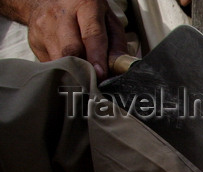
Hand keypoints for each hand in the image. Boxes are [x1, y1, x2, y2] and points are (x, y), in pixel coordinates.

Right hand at [1, 0, 127, 80]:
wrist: (48, 2)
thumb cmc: (85, 13)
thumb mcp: (107, 20)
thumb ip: (116, 44)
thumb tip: (118, 67)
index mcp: (84, 6)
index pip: (91, 35)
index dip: (97, 57)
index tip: (101, 74)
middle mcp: (61, 15)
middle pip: (71, 50)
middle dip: (84, 69)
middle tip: (95, 82)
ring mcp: (44, 28)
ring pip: (59, 60)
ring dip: (74, 73)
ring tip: (85, 78)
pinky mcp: (35, 41)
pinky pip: (50, 64)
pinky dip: (63, 71)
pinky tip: (71, 69)